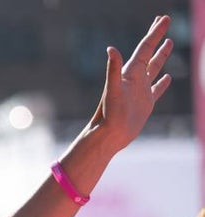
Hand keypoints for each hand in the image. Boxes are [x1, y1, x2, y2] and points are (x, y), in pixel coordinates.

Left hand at [89, 15, 172, 152]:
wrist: (108, 136)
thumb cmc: (109, 114)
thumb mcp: (113, 89)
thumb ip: (113, 69)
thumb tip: (110, 49)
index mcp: (130, 73)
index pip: (145, 47)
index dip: (155, 33)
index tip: (164, 18)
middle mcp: (135, 79)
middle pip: (150, 52)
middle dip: (157, 36)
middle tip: (164, 21)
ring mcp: (141, 91)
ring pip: (154, 68)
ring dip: (161, 55)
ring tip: (169, 43)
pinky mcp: (146, 104)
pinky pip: (157, 89)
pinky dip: (163, 82)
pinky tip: (168, 78)